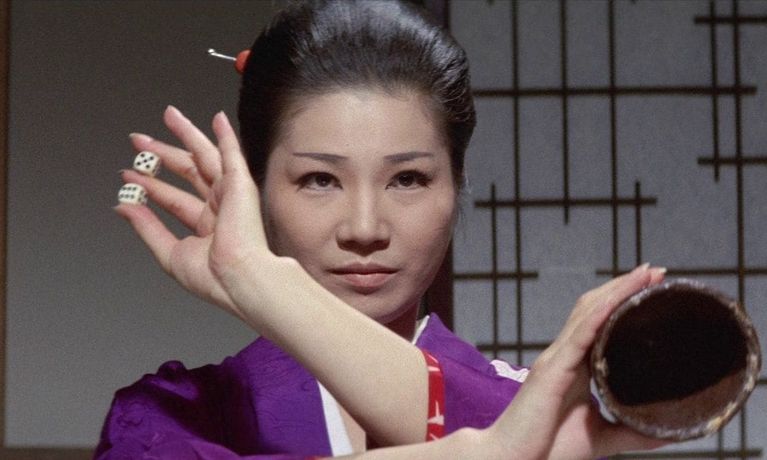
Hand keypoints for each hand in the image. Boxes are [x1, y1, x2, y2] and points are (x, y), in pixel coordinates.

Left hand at [115, 106, 277, 323]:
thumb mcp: (169, 251)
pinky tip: (217, 119)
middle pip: (187, 172)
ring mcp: (229, 194)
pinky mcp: (240, 185)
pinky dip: (225, 136)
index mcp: (206, 227)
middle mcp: (218, 208)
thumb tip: (124, 206)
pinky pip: (232, 154)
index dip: (151, 186)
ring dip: (188, 135)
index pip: (173, 198)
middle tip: (139, 141)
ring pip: (205, 157)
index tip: (129, 175)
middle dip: (162, 155)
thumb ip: (147, 227)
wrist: (237, 278)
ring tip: (169, 116)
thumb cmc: (212, 277)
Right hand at [485, 264, 668, 459]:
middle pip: (594, 307)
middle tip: (656, 272)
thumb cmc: (547, 450)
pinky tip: (621, 297)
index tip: (652, 287)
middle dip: (623, 286)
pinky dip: (602, 311)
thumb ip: (632, 430)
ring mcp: (555, 359)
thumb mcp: (601, 437)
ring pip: (589, 312)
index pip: (598, 322)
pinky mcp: (552, 369)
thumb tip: (670, 431)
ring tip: (646, 274)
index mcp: (573, 367)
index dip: (621, 300)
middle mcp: (562, 356)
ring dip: (618, 290)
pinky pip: (580, 333)